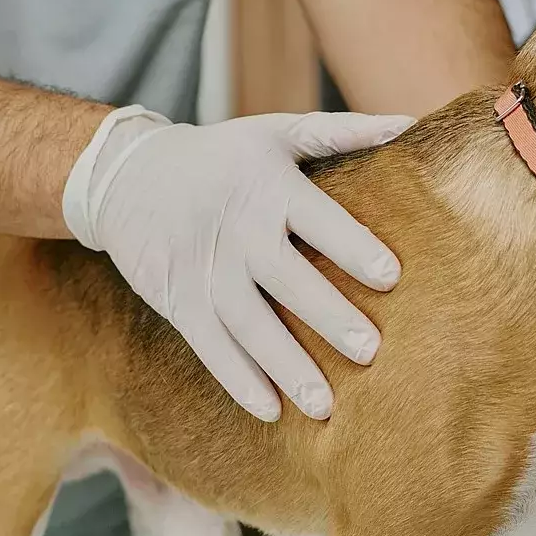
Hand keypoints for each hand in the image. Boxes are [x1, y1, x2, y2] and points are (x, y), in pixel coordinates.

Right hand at [64, 106, 412, 421]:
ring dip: (286, 366)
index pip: (317, 218)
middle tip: (370, 352)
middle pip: (286, 278)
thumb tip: (408, 124)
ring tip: (326, 406)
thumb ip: (340, 132)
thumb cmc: (221, 155)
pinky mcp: (179, 300)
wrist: (127, 174)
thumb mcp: (275, 132)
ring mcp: (205, 269)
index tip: (390, 276)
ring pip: (249, 324)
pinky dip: (238, 380)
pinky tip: (270, 411)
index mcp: (268, 186)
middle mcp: (237, 230)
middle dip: (327, 316)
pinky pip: (210, 346)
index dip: (352, 245)